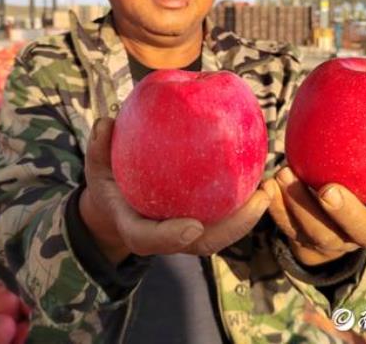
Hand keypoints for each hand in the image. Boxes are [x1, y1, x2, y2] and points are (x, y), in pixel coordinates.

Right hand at [79, 118, 270, 263]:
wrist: (115, 209)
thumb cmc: (108, 186)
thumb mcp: (96, 168)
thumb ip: (99, 148)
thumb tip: (105, 122)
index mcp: (134, 228)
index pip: (149, 238)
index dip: (170, 237)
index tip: (192, 226)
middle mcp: (164, 237)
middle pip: (202, 243)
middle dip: (234, 228)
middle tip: (259, 197)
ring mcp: (184, 233)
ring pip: (220, 234)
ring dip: (248, 217)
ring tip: (269, 188)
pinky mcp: (199, 224)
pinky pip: (223, 218)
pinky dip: (243, 204)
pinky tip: (260, 177)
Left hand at [263, 166, 365, 266]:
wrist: (322, 207)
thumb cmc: (351, 171)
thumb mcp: (364, 161)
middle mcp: (363, 231)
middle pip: (361, 231)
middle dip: (346, 213)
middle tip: (328, 190)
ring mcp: (332, 241)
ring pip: (319, 233)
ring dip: (300, 205)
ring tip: (284, 175)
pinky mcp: (303, 241)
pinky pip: (288, 228)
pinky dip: (275, 208)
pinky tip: (266, 187)